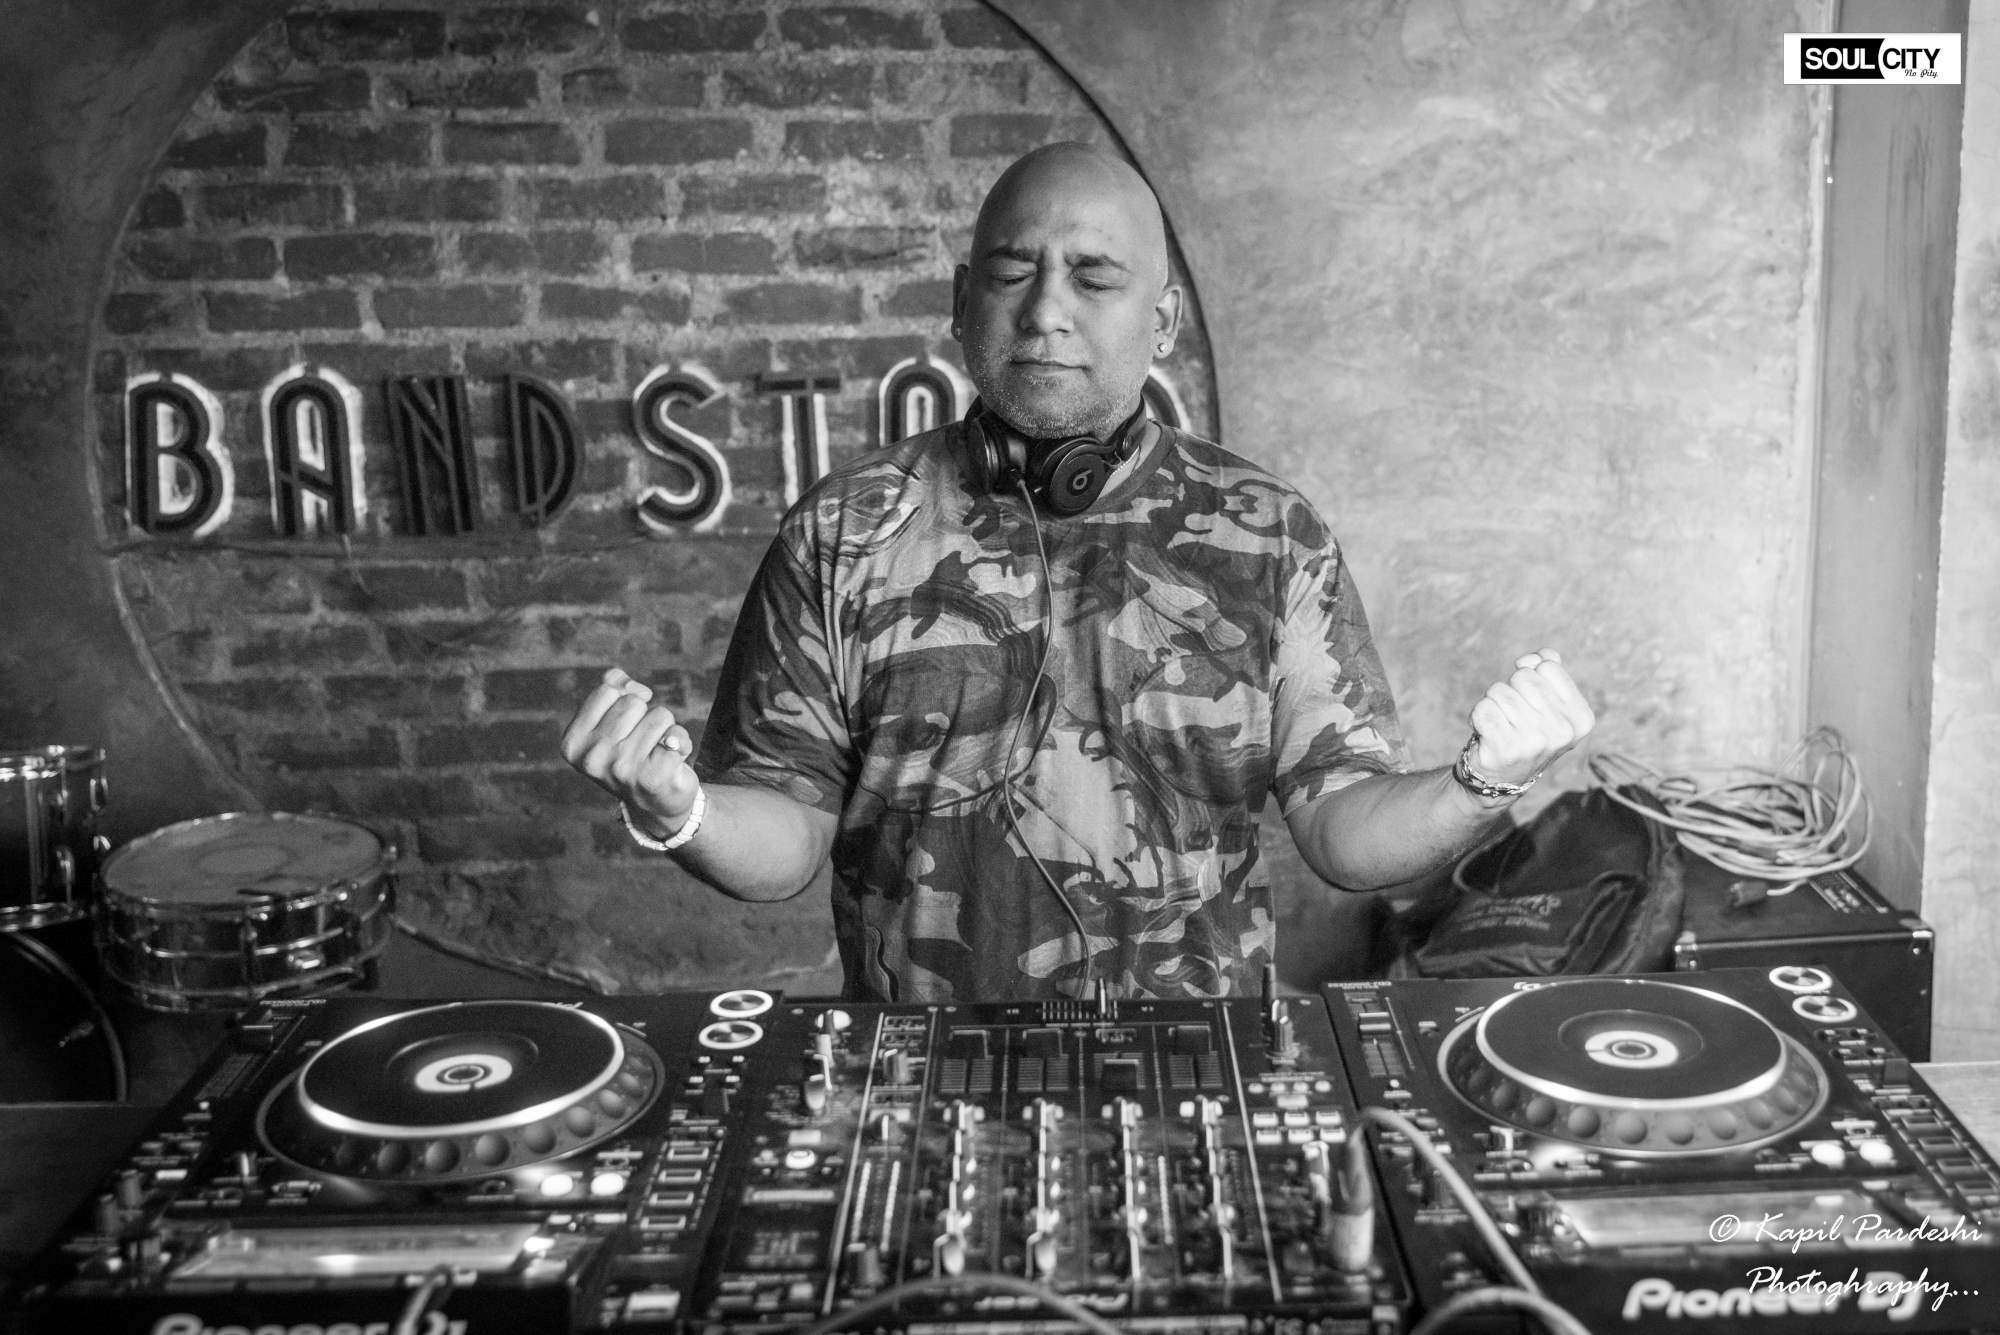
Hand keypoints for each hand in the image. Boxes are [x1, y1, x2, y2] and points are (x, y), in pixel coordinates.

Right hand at [560, 667, 700, 836]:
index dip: (626, 697)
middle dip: (645, 715)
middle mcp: (593, 758)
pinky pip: (677, 734)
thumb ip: (613, 691)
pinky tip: (671, 762)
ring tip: (655, 752)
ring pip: (659, 715)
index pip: (608, 689)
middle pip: (634, 702)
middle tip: (641, 743)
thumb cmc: (631, 754)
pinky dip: (681, 742)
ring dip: (664, 729)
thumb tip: (630, 685)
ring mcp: (622, 769)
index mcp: (573, 742)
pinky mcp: (653, 777)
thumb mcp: (609, 722)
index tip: (626, 722)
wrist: (654, 804)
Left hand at [1464, 648, 1595, 787]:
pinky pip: (1482, 709)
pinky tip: (1487, 735)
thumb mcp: (1547, 702)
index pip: (1547, 665)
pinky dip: (1477, 717)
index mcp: (1581, 718)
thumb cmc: (1525, 731)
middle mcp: (1563, 731)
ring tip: (1500, 726)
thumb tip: (1532, 658)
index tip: (1530, 699)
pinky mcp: (1506, 749)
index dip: (1530, 674)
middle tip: (1512, 716)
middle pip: (1522, 676)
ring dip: (1492, 703)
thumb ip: (1547, 669)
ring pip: (1499, 691)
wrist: (1502, 779)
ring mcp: (1535, 742)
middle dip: (1509, 689)